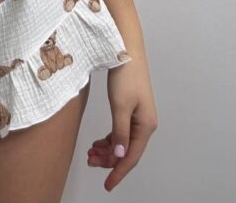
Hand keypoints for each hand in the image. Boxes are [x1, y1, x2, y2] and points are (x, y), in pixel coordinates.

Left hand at [87, 54, 157, 191]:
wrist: (126, 49)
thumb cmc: (125, 76)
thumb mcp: (120, 106)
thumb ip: (119, 132)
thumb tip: (119, 155)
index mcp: (145, 126)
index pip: (131, 157)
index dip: (118, 172)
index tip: (107, 185)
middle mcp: (144, 124)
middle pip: (126, 150)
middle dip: (109, 160)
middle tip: (89, 161)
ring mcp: (138, 116)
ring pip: (122, 141)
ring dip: (107, 149)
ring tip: (90, 153)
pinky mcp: (131, 108)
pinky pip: (120, 131)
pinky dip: (109, 138)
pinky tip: (98, 141)